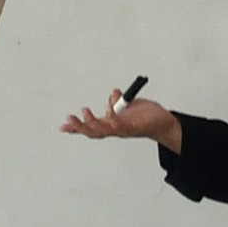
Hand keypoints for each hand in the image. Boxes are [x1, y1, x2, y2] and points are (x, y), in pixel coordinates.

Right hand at [61, 93, 180, 152]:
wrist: (164, 123)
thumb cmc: (146, 116)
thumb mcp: (129, 106)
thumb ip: (119, 102)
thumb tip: (114, 95)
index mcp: (111, 124)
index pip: (91, 127)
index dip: (77, 127)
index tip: (64, 126)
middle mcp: (115, 129)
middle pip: (92, 131)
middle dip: (79, 126)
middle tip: (70, 119)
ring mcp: (122, 130)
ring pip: (103, 130)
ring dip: (92, 123)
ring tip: (84, 113)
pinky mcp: (132, 128)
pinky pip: (120, 126)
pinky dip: (113, 119)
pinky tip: (109, 113)